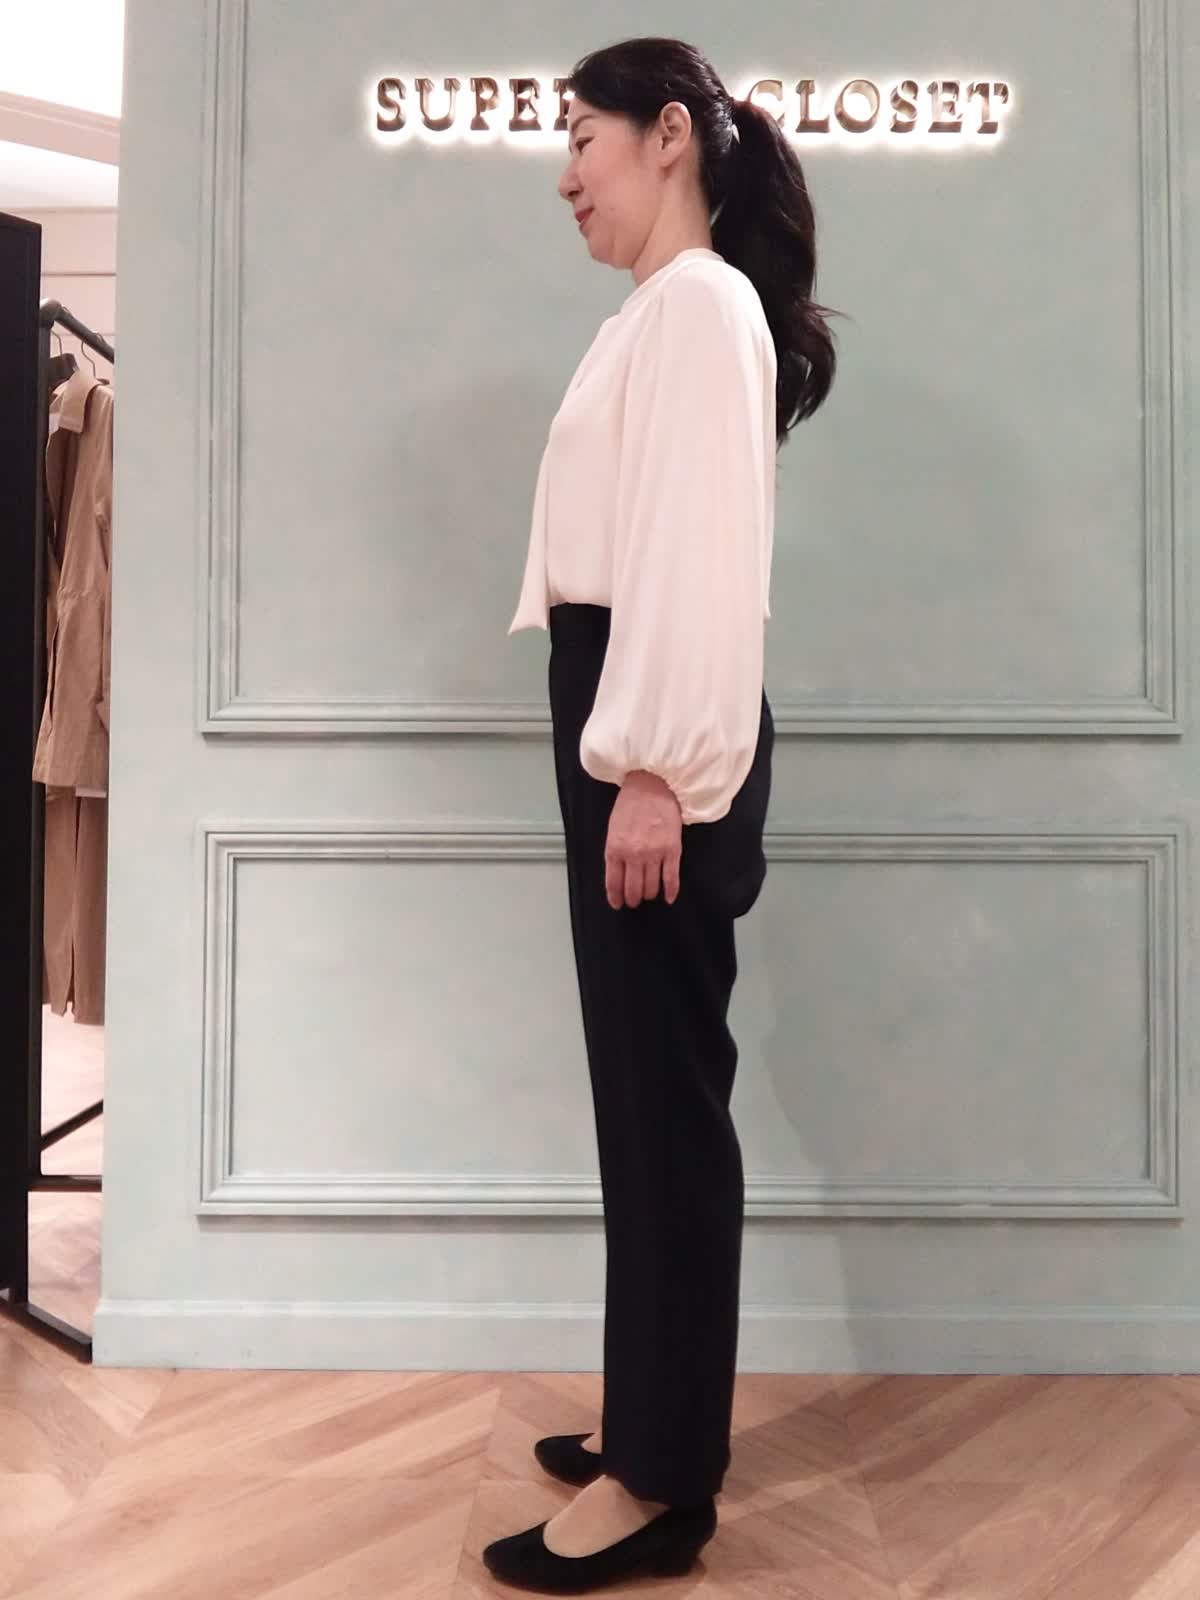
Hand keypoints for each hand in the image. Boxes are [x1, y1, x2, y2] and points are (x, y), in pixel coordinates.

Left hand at [605, 770, 681, 909]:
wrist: (652, 785)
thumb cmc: (630, 803)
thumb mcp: (613, 828)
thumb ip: (615, 851)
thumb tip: (619, 873)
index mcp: (615, 848)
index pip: (613, 883)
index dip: (616, 897)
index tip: (618, 904)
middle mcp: (633, 855)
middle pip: (633, 889)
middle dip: (633, 899)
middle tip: (634, 901)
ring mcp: (654, 853)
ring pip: (651, 887)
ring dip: (649, 894)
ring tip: (649, 894)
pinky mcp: (672, 850)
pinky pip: (671, 878)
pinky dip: (670, 891)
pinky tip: (669, 898)